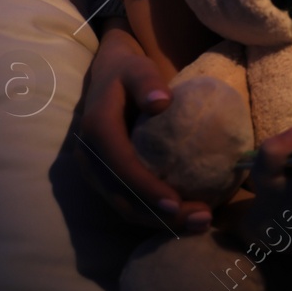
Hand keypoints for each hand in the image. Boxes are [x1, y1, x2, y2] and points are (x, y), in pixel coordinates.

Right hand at [72, 26, 212, 234]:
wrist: (107, 75)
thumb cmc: (129, 71)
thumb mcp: (137, 67)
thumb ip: (147, 81)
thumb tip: (161, 102)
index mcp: (97, 130)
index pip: (121, 167)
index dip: (146, 189)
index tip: (177, 203)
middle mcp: (89, 157)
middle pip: (123, 197)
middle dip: (160, 216)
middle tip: (202, 220)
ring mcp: (95, 172)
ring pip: (124, 207)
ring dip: (160, 222)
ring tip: (200, 223)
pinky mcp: (105, 179)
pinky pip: (127, 203)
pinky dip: (154, 215)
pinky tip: (185, 217)